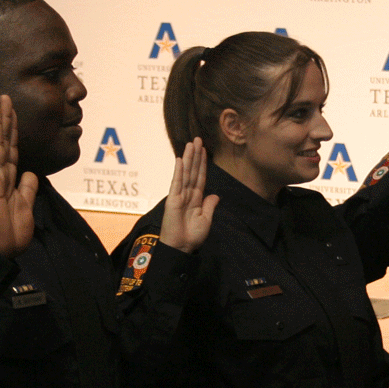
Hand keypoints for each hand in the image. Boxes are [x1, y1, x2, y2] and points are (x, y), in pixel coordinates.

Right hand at [0, 96, 37, 258]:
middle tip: (4, 97)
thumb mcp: (26, 207)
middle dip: (5, 119)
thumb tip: (30, 172)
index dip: (13, 131)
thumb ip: (27, 189)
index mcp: (8, 180)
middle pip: (4, 142)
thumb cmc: (9, 233)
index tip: (13, 112)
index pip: (12, 149)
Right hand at [159, 138, 219, 253]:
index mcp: (196, 198)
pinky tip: (180, 159)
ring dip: (188, 158)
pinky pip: (176, 182)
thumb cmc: (192, 236)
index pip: (200, 177)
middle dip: (196, 155)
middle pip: (193, 171)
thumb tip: (215, 195)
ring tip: (191, 143)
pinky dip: (179, 171)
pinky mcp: (173, 200)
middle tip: (198, 139)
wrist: (181, 248)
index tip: (204, 150)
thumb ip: (209, 206)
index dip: (202, 163)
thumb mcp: (206, 220)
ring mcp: (179, 195)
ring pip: (185, 173)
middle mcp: (187, 194)